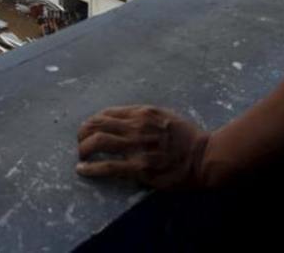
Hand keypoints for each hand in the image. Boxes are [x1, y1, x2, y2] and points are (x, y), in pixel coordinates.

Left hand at [76, 105, 210, 189]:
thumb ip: (144, 116)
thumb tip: (123, 119)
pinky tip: (82, 170)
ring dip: (83, 148)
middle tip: (80, 142)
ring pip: (99, 141)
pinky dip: (91, 168)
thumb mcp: (165, 116)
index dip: (93, 121)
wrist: (203, 157)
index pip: (108, 113)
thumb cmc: (187, 137)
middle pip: (98, 124)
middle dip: (83, 133)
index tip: (89, 130)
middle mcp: (137, 126)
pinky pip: (108, 166)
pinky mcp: (140, 167)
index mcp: (143, 113)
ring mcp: (138, 147)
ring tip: (80, 155)